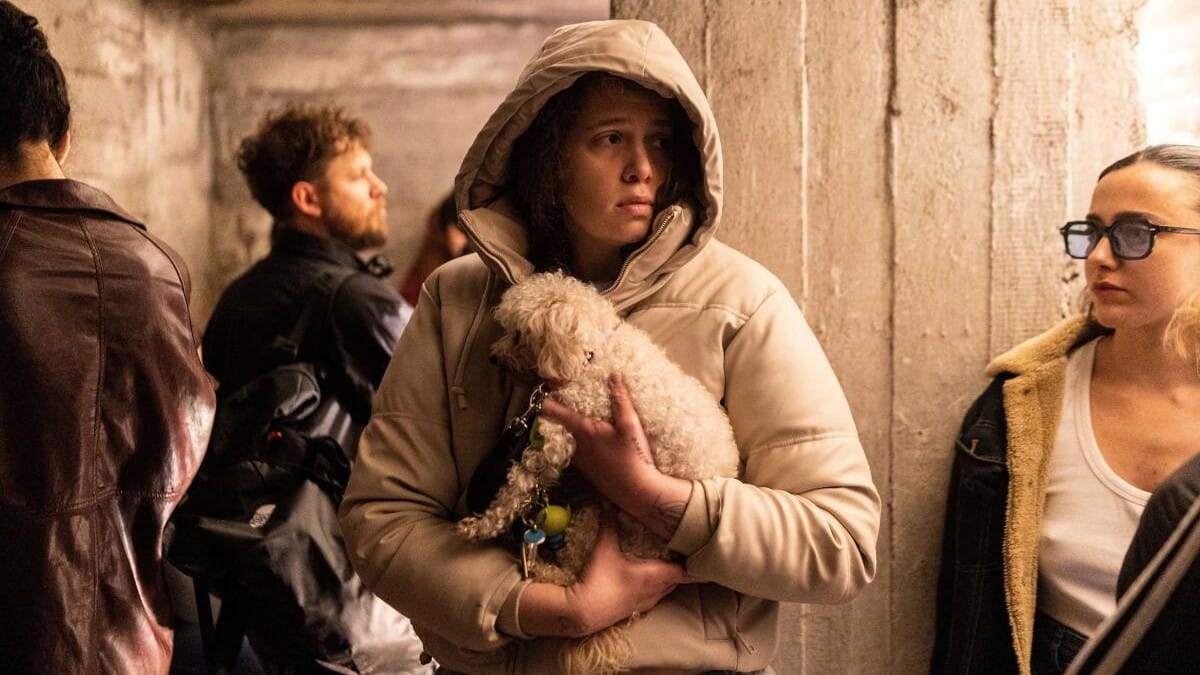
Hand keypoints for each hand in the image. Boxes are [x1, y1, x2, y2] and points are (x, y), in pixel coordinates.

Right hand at [518, 511, 691, 636]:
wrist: (583, 612)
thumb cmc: (599, 580)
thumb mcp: (604, 549)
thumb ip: (609, 525)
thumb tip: (608, 503)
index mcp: (655, 575)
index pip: (685, 573)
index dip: (699, 570)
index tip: (712, 565)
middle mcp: (655, 590)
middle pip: (677, 580)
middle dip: (684, 570)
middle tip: (691, 558)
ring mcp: (645, 602)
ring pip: (666, 590)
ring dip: (670, 579)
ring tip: (672, 567)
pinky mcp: (635, 609)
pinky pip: (654, 597)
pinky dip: (657, 588)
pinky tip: (649, 582)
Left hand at [540, 373, 692, 538]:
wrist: (636, 492)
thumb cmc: (633, 457)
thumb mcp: (630, 424)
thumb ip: (620, 399)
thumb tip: (614, 375)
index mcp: (581, 430)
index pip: (552, 410)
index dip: (546, 395)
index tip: (547, 384)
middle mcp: (574, 444)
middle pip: (555, 422)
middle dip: (556, 407)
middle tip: (563, 393)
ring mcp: (578, 458)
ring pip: (563, 435)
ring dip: (566, 423)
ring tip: (577, 410)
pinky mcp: (585, 468)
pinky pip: (572, 447)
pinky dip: (575, 436)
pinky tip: (591, 434)